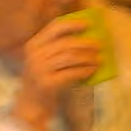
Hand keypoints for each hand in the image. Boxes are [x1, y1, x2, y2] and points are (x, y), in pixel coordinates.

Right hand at [9, 16, 102, 130]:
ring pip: (70, 57)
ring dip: (88, 58)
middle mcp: (34, 55)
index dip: (72, 24)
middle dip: (85, 43)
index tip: (88, 24)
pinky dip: (85, 70)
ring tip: (99, 60)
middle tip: (99, 45)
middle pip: (65, 43)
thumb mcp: (45, 60)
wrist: (30, 105)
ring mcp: (39, 69)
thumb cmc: (42, 80)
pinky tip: (92, 70)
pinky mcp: (47, 83)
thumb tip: (86, 38)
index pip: (54, 27)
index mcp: (33, 45)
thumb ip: (58, 48)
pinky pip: (71, 73)